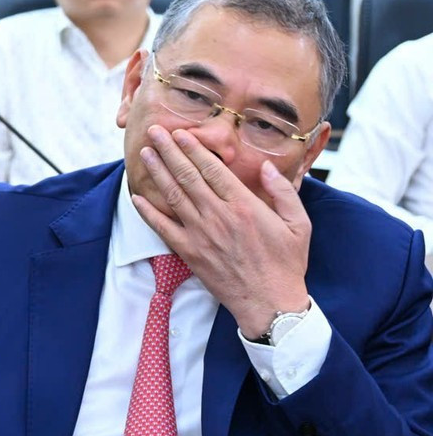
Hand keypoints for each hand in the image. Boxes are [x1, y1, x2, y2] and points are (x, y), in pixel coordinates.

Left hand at [130, 124, 311, 337]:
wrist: (270, 303)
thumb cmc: (287, 263)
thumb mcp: (299, 225)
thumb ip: (284, 192)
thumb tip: (267, 167)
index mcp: (244, 206)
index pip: (212, 169)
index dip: (193, 149)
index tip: (180, 133)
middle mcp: (218, 216)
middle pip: (187, 176)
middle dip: (169, 151)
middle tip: (154, 132)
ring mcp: (200, 234)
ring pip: (173, 195)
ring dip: (157, 172)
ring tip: (145, 153)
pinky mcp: (189, 252)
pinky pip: (162, 227)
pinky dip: (147, 211)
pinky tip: (136, 196)